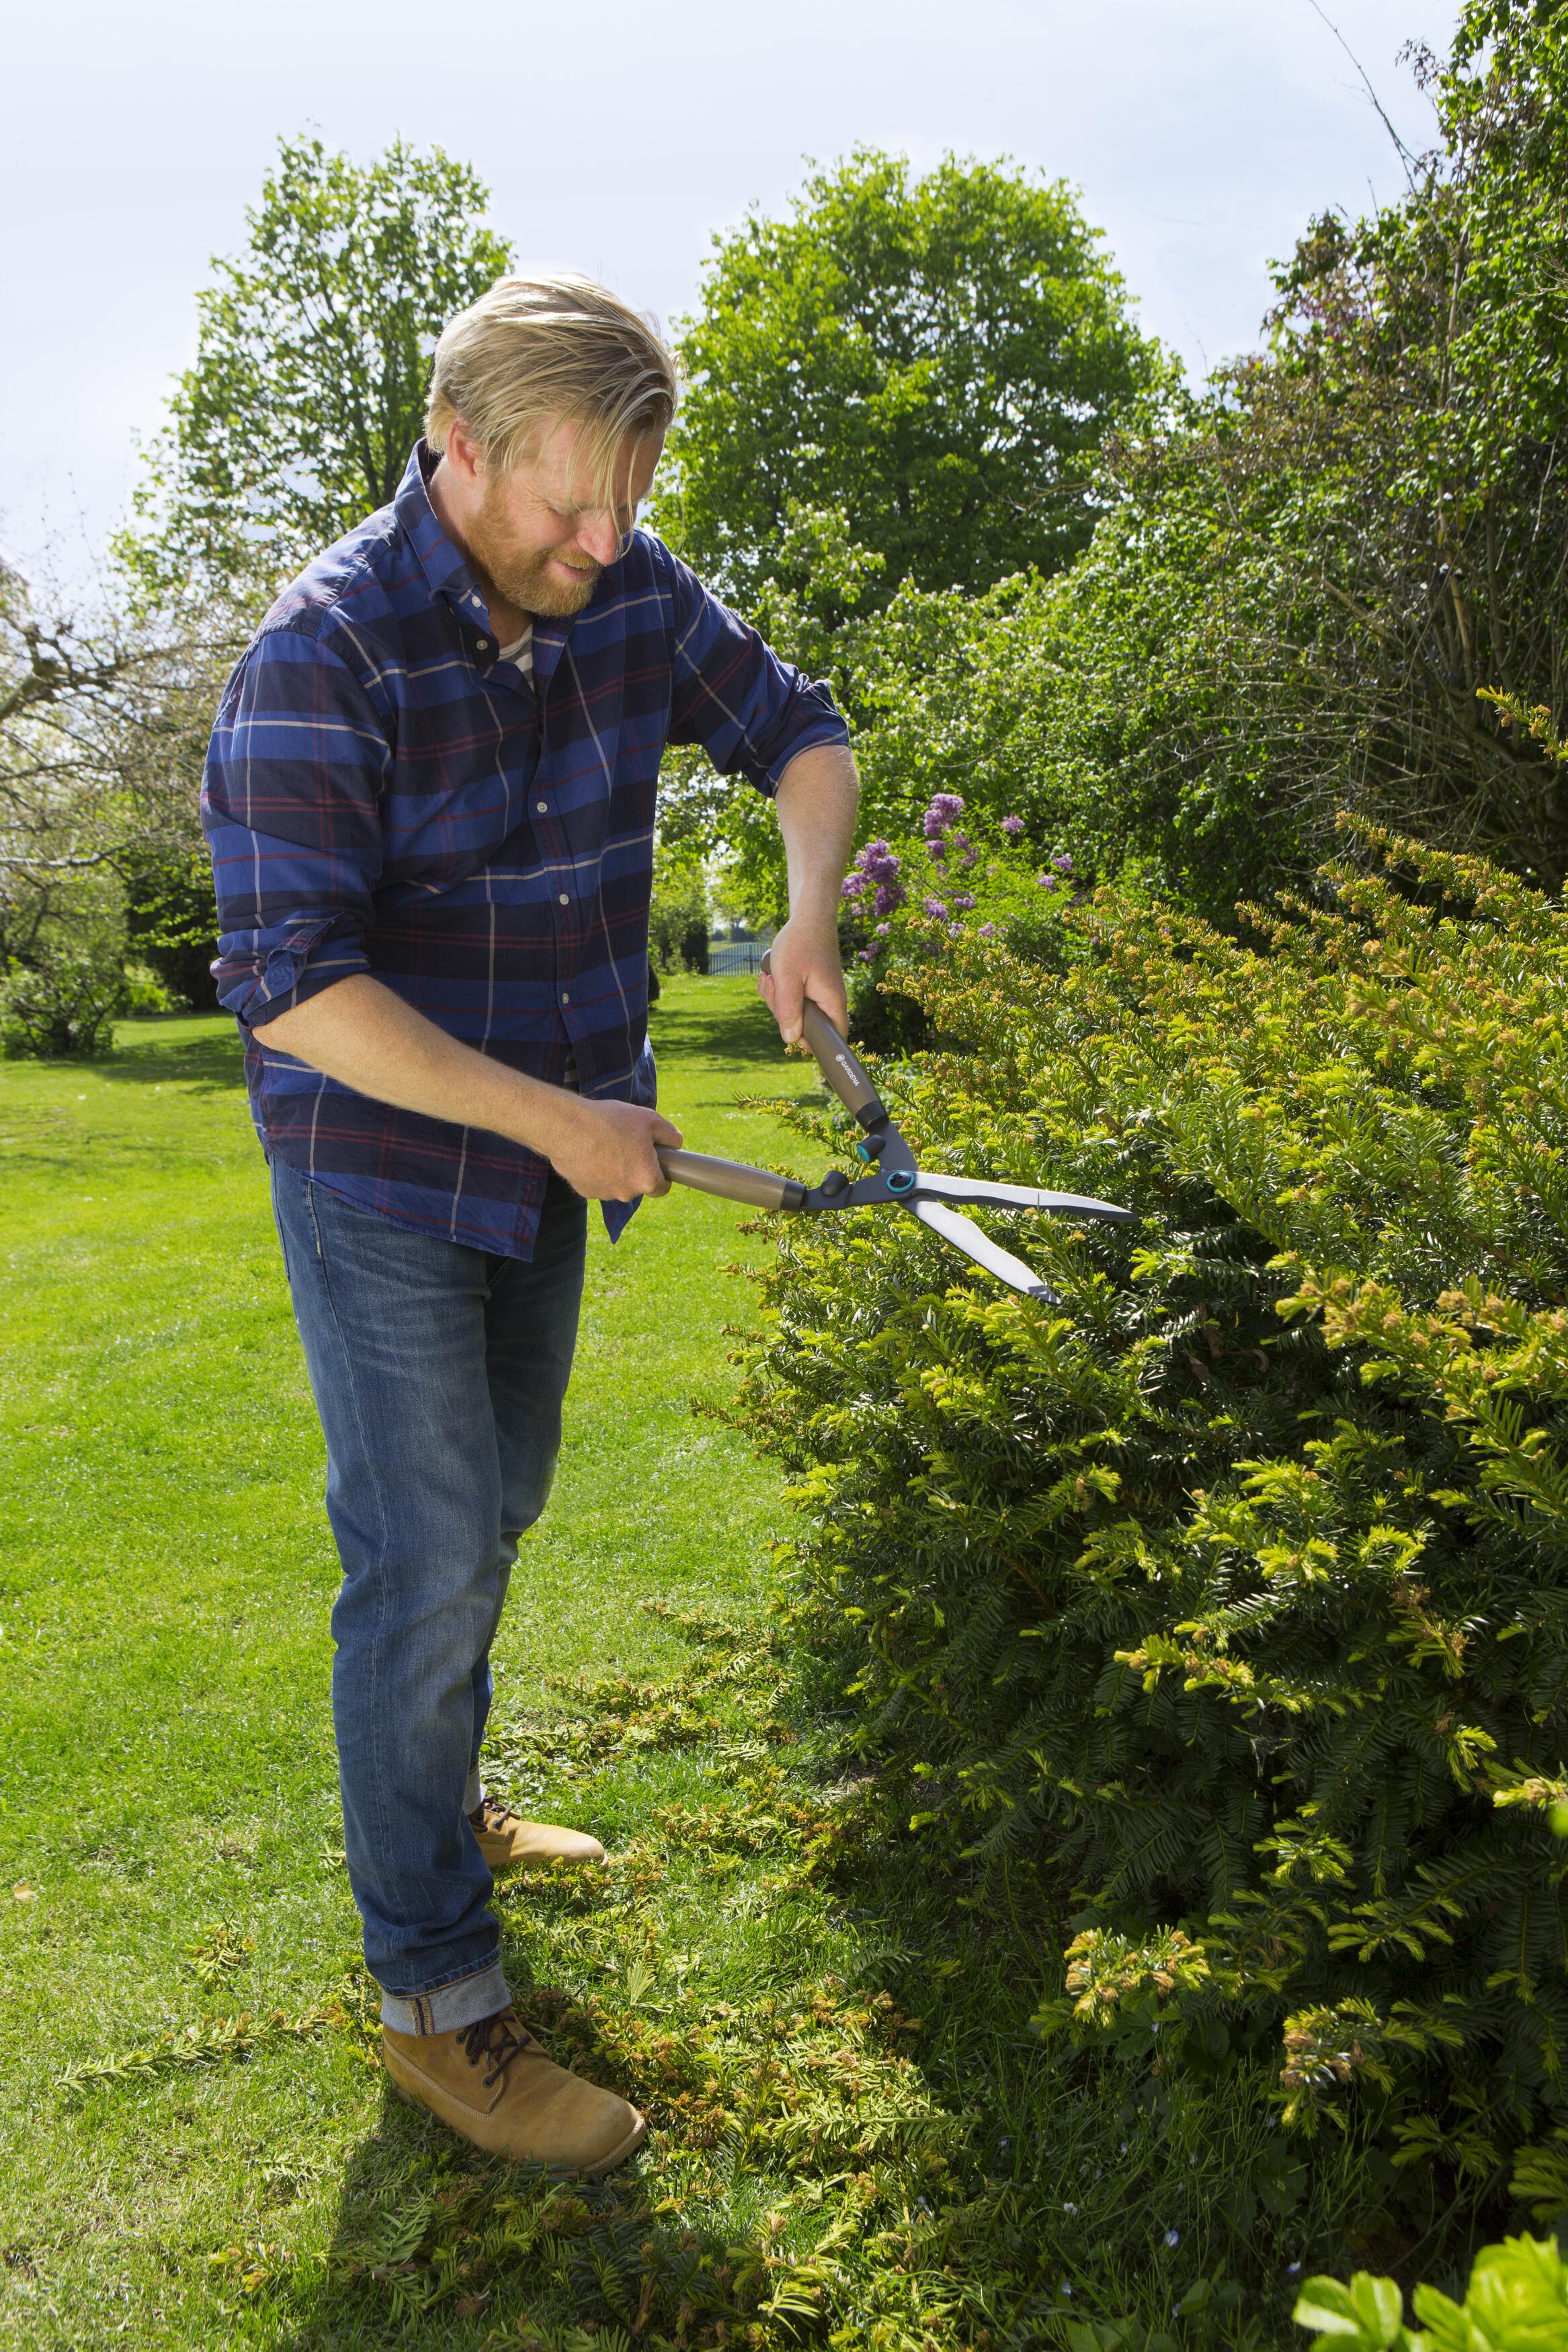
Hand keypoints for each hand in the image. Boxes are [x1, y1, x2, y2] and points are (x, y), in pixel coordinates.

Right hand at [546, 1097, 683, 1200]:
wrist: (566, 1127)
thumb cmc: (609, 1122)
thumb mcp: (649, 1119)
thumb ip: (670, 1134)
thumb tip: (676, 1143)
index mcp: (646, 1179)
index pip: (662, 1188)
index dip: (661, 1174)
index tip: (656, 1163)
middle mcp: (626, 1193)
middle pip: (637, 1185)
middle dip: (636, 1168)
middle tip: (627, 1144)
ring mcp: (603, 1194)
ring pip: (616, 1184)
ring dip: (615, 1169)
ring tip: (605, 1144)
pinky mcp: (584, 1191)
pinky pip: (597, 1182)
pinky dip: (596, 1170)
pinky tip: (589, 1151)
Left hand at [759, 914, 847, 1044]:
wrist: (807, 918)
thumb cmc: (800, 943)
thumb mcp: (788, 978)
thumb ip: (788, 1010)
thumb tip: (790, 1039)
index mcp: (832, 1004)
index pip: (830, 1039)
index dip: (809, 1041)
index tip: (788, 1025)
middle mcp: (828, 1003)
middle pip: (804, 1028)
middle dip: (782, 1012)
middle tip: (775, 985)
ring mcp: (817, 996)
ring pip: (792, 1014)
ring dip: (776, 999)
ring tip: (771, 976)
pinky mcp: (808, 989)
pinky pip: (789, 1001)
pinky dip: (777, 991)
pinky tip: (772, 975)